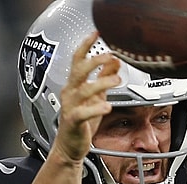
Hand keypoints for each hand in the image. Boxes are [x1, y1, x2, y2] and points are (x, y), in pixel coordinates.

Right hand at [50, 32, 119, 162]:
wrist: (71, 147)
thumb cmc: (82, 123)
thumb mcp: (96, 97)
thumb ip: (104, 78)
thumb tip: (115, 61)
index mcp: (74, 85)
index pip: (78, 59)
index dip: (86, 45)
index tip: (97, 33)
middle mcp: (70, 93)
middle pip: (78, 70)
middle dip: (94, 60)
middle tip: (110, 56)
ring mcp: (70, 107)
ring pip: (83, 90)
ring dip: (100, 82)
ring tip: (116, 80)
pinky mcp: (73, 122)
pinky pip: (82, 113)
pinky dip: (95, 108)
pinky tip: (107, 105)